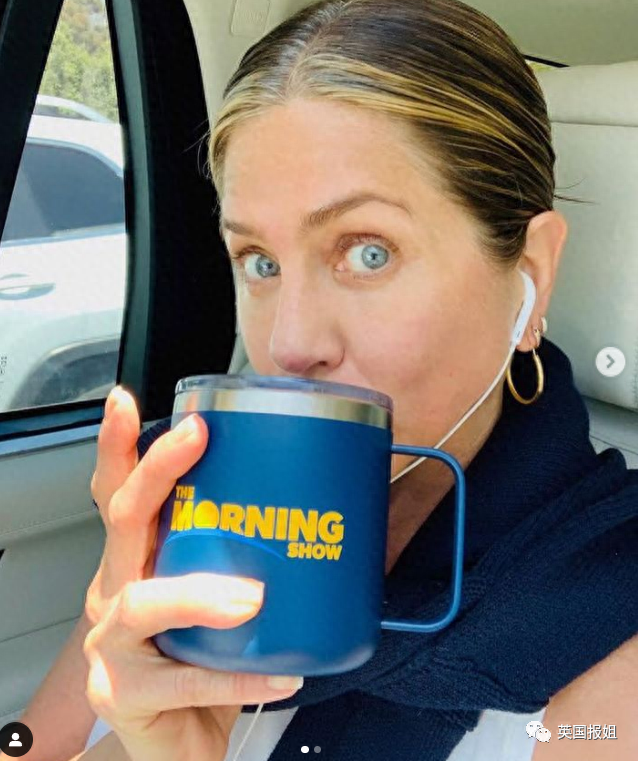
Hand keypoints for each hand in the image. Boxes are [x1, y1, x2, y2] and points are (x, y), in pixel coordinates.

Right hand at [84, 387, 302, 760]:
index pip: (117, 492)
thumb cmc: (204, 657)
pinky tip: (281, 674)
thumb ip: (249, 555)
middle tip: (195, 437)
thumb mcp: (217, 595)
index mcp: (138, 559)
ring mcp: (114, 643)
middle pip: (123, 518)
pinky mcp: (127, 695)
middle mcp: (115, 589)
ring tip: (251, 597)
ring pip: (144, 601)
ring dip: (200, 592)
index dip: (117, 445)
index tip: (129, 401)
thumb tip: (329, 504)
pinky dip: (239, 676)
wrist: (183, 739)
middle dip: (157, 470)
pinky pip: (185, 681)